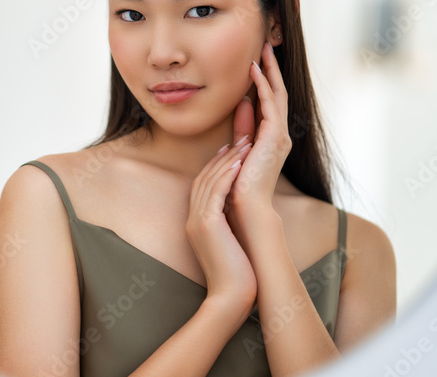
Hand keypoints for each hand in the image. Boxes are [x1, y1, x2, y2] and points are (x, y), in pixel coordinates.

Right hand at [186, 139, 256, 306]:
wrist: (230, 297)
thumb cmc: (235, 276)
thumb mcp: (228, 245)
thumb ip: (227, 227)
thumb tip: (236, 216)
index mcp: (196, 224)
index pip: (202, 186)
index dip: (215, 166)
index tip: (229, 151)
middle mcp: (192, 220)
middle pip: (203, 179)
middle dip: (221, 158)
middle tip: (238, 139)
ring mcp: (197, 222)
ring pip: (209, 182)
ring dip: (226, 161)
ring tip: (243, 144)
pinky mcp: (206, 225)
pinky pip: (214, 193)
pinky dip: (226, 175)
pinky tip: (238, 162)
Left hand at [227, 41, 290, 212]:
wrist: (245, 206)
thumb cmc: (239, 182)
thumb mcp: (239, 147)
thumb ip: (242, 127)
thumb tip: (242, 103)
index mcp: (272, 138)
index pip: (271, 101)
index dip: (265, 79)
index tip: (257, 60)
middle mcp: (279, 135)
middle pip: (278, 94)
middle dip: (272, 69)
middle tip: (266, 46)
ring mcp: (280, 136)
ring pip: (278, 95)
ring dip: (270, 72)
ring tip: (263, 50)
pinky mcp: (275, 137)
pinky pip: (271, 105)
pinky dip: (263, 86)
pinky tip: (255, 71)